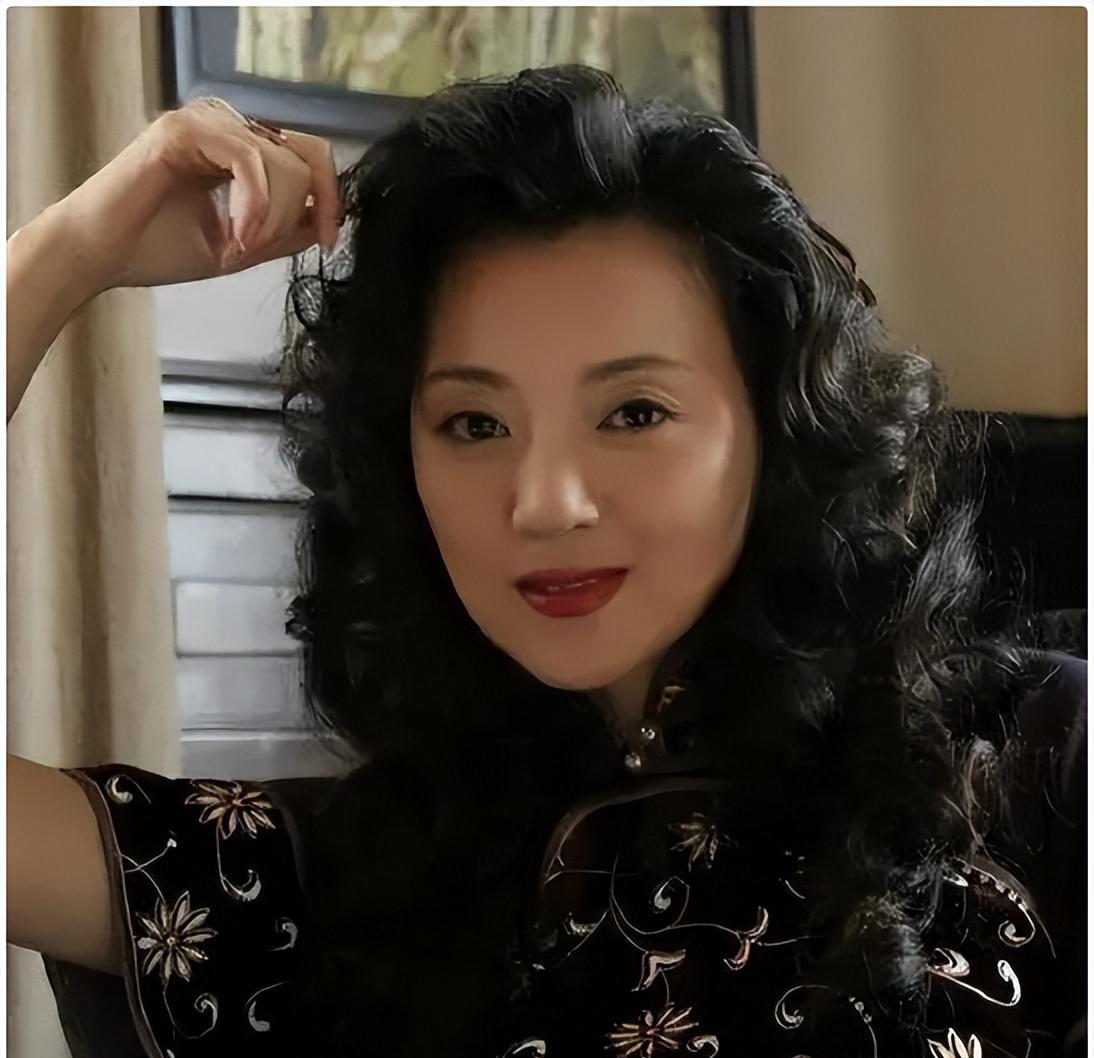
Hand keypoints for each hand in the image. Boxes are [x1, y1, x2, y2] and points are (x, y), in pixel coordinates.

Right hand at [51, 97, 342, 293]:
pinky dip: (255, 205)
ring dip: (271, 218)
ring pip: (283, 163)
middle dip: (296, 216)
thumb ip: (286, 229)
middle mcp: (227, 128)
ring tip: (236, 246)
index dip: (332, 197)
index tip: (330, 241)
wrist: (101, 256)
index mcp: (242, 150)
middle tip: (258, 250)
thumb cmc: (158, 248)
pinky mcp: (184, 128)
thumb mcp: (244, 245)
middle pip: (305, 160)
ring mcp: (205, 123)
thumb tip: (328, 219)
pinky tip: (235, 234)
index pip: (310, 155)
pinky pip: (250, 161)